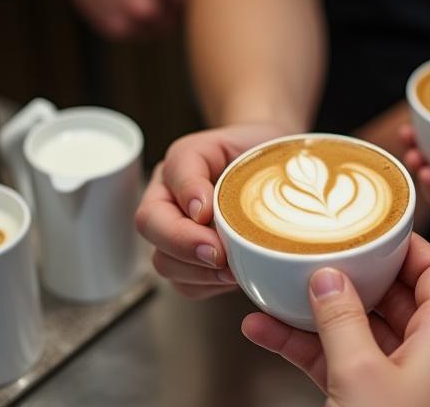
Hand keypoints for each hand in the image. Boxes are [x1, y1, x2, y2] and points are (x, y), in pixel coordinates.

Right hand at [135, 123, 288, 298]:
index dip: (184, 200)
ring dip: (199, 271)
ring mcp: (175, 232)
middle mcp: (170, 198)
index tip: (208, 215)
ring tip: (234, 269)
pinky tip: (233, 277)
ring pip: (165, 261)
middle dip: (184, 244)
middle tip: (219, 255)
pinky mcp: (190, 262)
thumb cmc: (261, 155)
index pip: (171, 177)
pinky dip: (209, 285)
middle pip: (150, 225)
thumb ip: (221, 167)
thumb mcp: (247, 144)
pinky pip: (186, 284)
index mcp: (181, 166)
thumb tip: (200, 210)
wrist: (279, 170)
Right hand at [242, 235, 429, 406]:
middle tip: (321, 256)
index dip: (407, 243)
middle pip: (397, 299)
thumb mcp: (358, 375)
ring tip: (279, 295)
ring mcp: (412, 385)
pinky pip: (349, 366)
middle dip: (353, 278)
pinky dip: (313, 351)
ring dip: (321, 317)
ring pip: (366, 333)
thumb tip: (328, 278)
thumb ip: (341, 318)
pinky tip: (269, 335)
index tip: (373, 227)